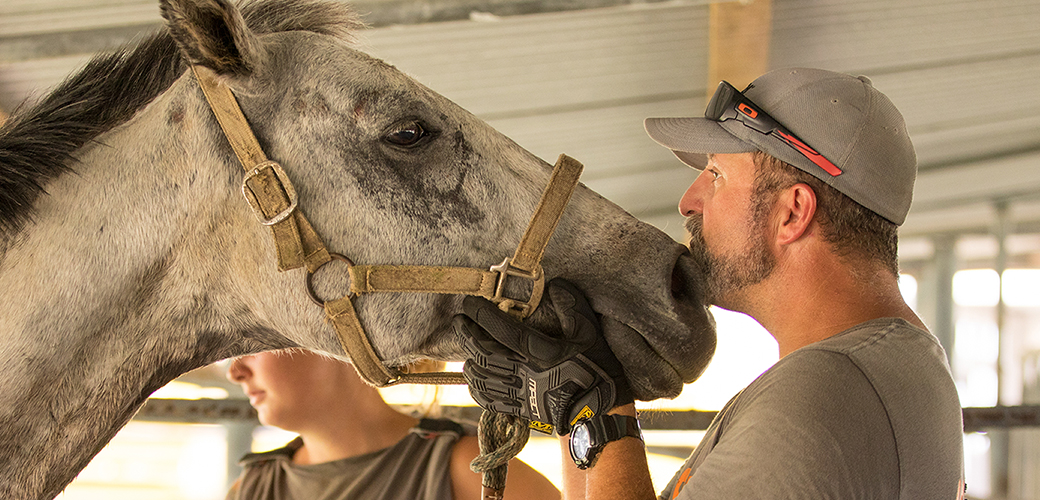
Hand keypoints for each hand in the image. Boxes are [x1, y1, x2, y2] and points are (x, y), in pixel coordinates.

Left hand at [456, 279, 632, 434]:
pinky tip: (473, 375)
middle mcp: (526, 373)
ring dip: (468, 358)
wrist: (600, 410)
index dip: (482, 314)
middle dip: (466, 334)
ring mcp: (521, 394)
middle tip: (458, 320)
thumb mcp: (590, 331)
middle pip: (483, 352)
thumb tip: (554, 285)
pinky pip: (488, 400)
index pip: (503, 330)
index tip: (468, 303)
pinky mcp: (520, 410)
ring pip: (481, 377)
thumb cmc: (596, 367)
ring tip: (465, 344)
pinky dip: (475, 386)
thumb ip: (572, 305)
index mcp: (542, 352)